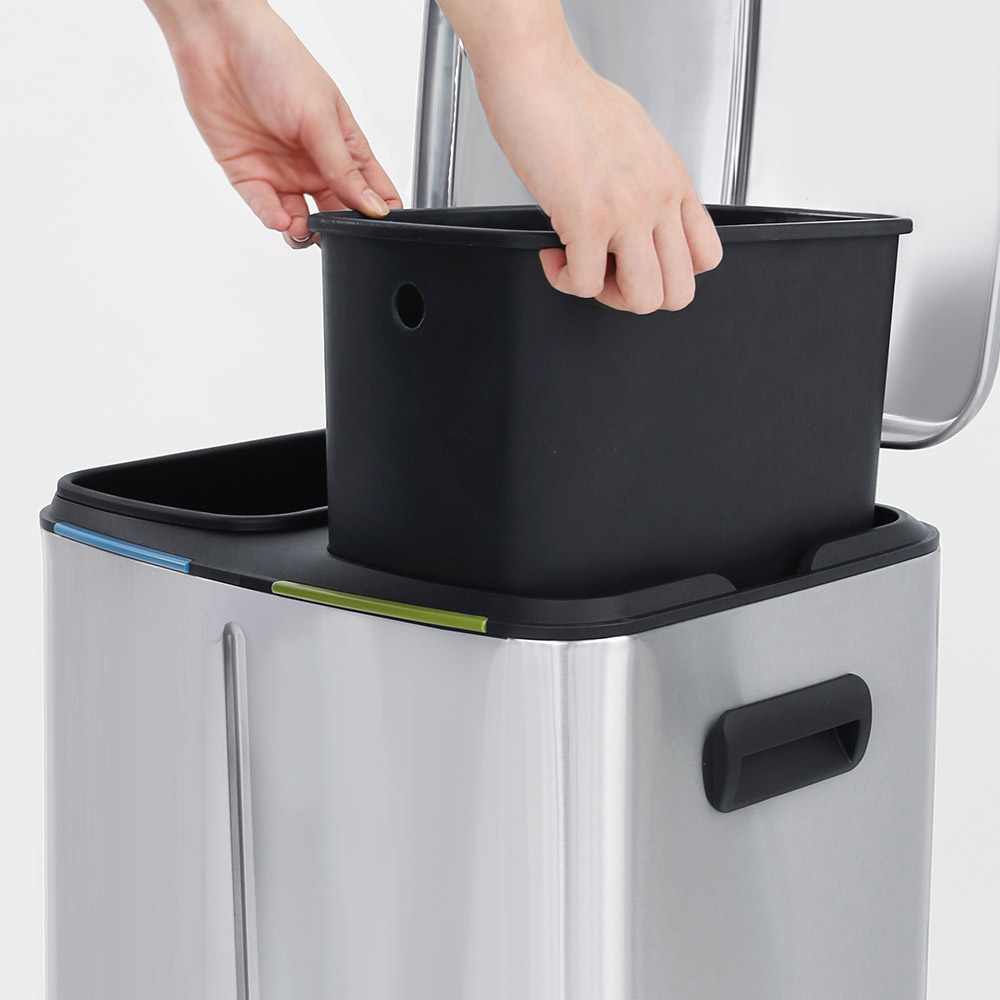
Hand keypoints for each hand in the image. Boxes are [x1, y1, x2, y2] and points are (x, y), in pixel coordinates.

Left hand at [151, 1, 401, 247]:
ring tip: (304, 228)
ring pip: (301, 221)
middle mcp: (314, 163)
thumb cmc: (276, 60)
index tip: (380, 229)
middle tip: (338, 234)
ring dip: (305, 232)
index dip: (380, 214)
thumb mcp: (320, 117)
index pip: (372, 190)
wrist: (217, 40)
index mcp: (342, 145)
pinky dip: (274, 219)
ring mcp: (282, 171)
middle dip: (340, 231)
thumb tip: (373, 206)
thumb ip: (344, 168)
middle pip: (337, 213)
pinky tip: (281, 218)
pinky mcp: (249, 175)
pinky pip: (265, 209)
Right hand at [477, 52, 721, 311]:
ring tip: (581, 266)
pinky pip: (585, 285)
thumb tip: (633, 212)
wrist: (538, 74)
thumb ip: (644, 182)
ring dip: (605, 295)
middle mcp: (659, 198)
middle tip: (606, 275)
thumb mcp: (634, 139)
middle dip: (636, 296)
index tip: (635, 262)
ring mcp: (627, 211)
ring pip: (644, 299)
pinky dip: (563, 279)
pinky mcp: (587, 219)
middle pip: (679, 291)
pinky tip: (552, 252)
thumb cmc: (572, 98)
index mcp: (673, 180)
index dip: (668, 274)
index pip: (705, 258)